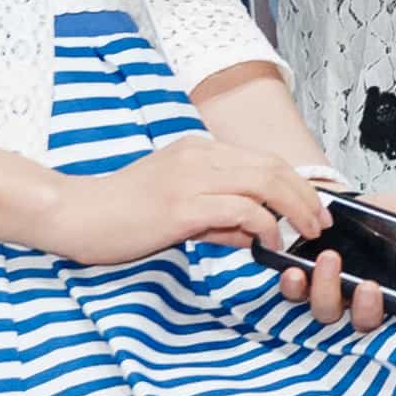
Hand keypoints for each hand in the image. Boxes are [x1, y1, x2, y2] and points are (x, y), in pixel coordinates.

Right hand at [44, 130, 334, 273]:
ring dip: (294, 209)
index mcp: (198, 150)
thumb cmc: (120, 216)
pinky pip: (240, 209)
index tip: (314, 208)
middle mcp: (199, 155)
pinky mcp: (181, 206)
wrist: (75, 214)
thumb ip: (215, 219)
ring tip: (304, 234)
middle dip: (306, 195)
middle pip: (273, 166)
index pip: (263, 159)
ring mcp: (190, 177)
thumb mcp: (175, 211)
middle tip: (321, 224)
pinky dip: (263, 226)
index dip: (297, 183)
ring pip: (265, 182)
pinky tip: (266, 245)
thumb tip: (252, 234)